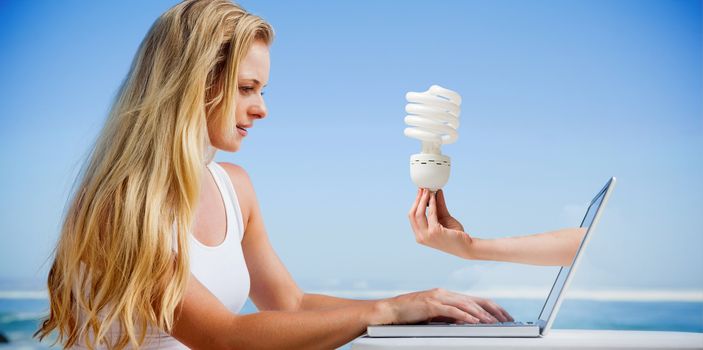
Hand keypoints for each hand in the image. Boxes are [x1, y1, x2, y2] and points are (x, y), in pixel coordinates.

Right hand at [373, 288, 512, 324]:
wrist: (390, 311)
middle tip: (507, 319)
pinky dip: (465, 316)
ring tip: (494, 322)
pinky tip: (474, 321)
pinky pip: (452, 310)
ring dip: (482, 314)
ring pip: (466, 304)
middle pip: (475, 300)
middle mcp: (445, 293)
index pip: (475, 300)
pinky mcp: (431, 304)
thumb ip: (449, 317)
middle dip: (494, 310)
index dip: (492, 307)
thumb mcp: (434, 315)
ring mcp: (438, 297)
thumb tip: (467, 323)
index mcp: (447, 295)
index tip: (505, 316)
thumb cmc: (410, 314)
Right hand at [408, 188, 473, 258]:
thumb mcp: (444, 218)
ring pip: (419, 213)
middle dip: (417, 200)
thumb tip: (435, 192)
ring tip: (428, 190)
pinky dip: (432, 203)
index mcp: (420, 235)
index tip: (420, 192)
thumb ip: (438, 206)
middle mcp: (421, 237)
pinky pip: (431, 213)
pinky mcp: (434, 232)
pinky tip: (434, 196)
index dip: (415, 203)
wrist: (465, 245)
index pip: (412, 217)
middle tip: (423, 189)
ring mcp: (426, 235)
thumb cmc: (454, 234)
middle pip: (412, 214)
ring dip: (423, 200)